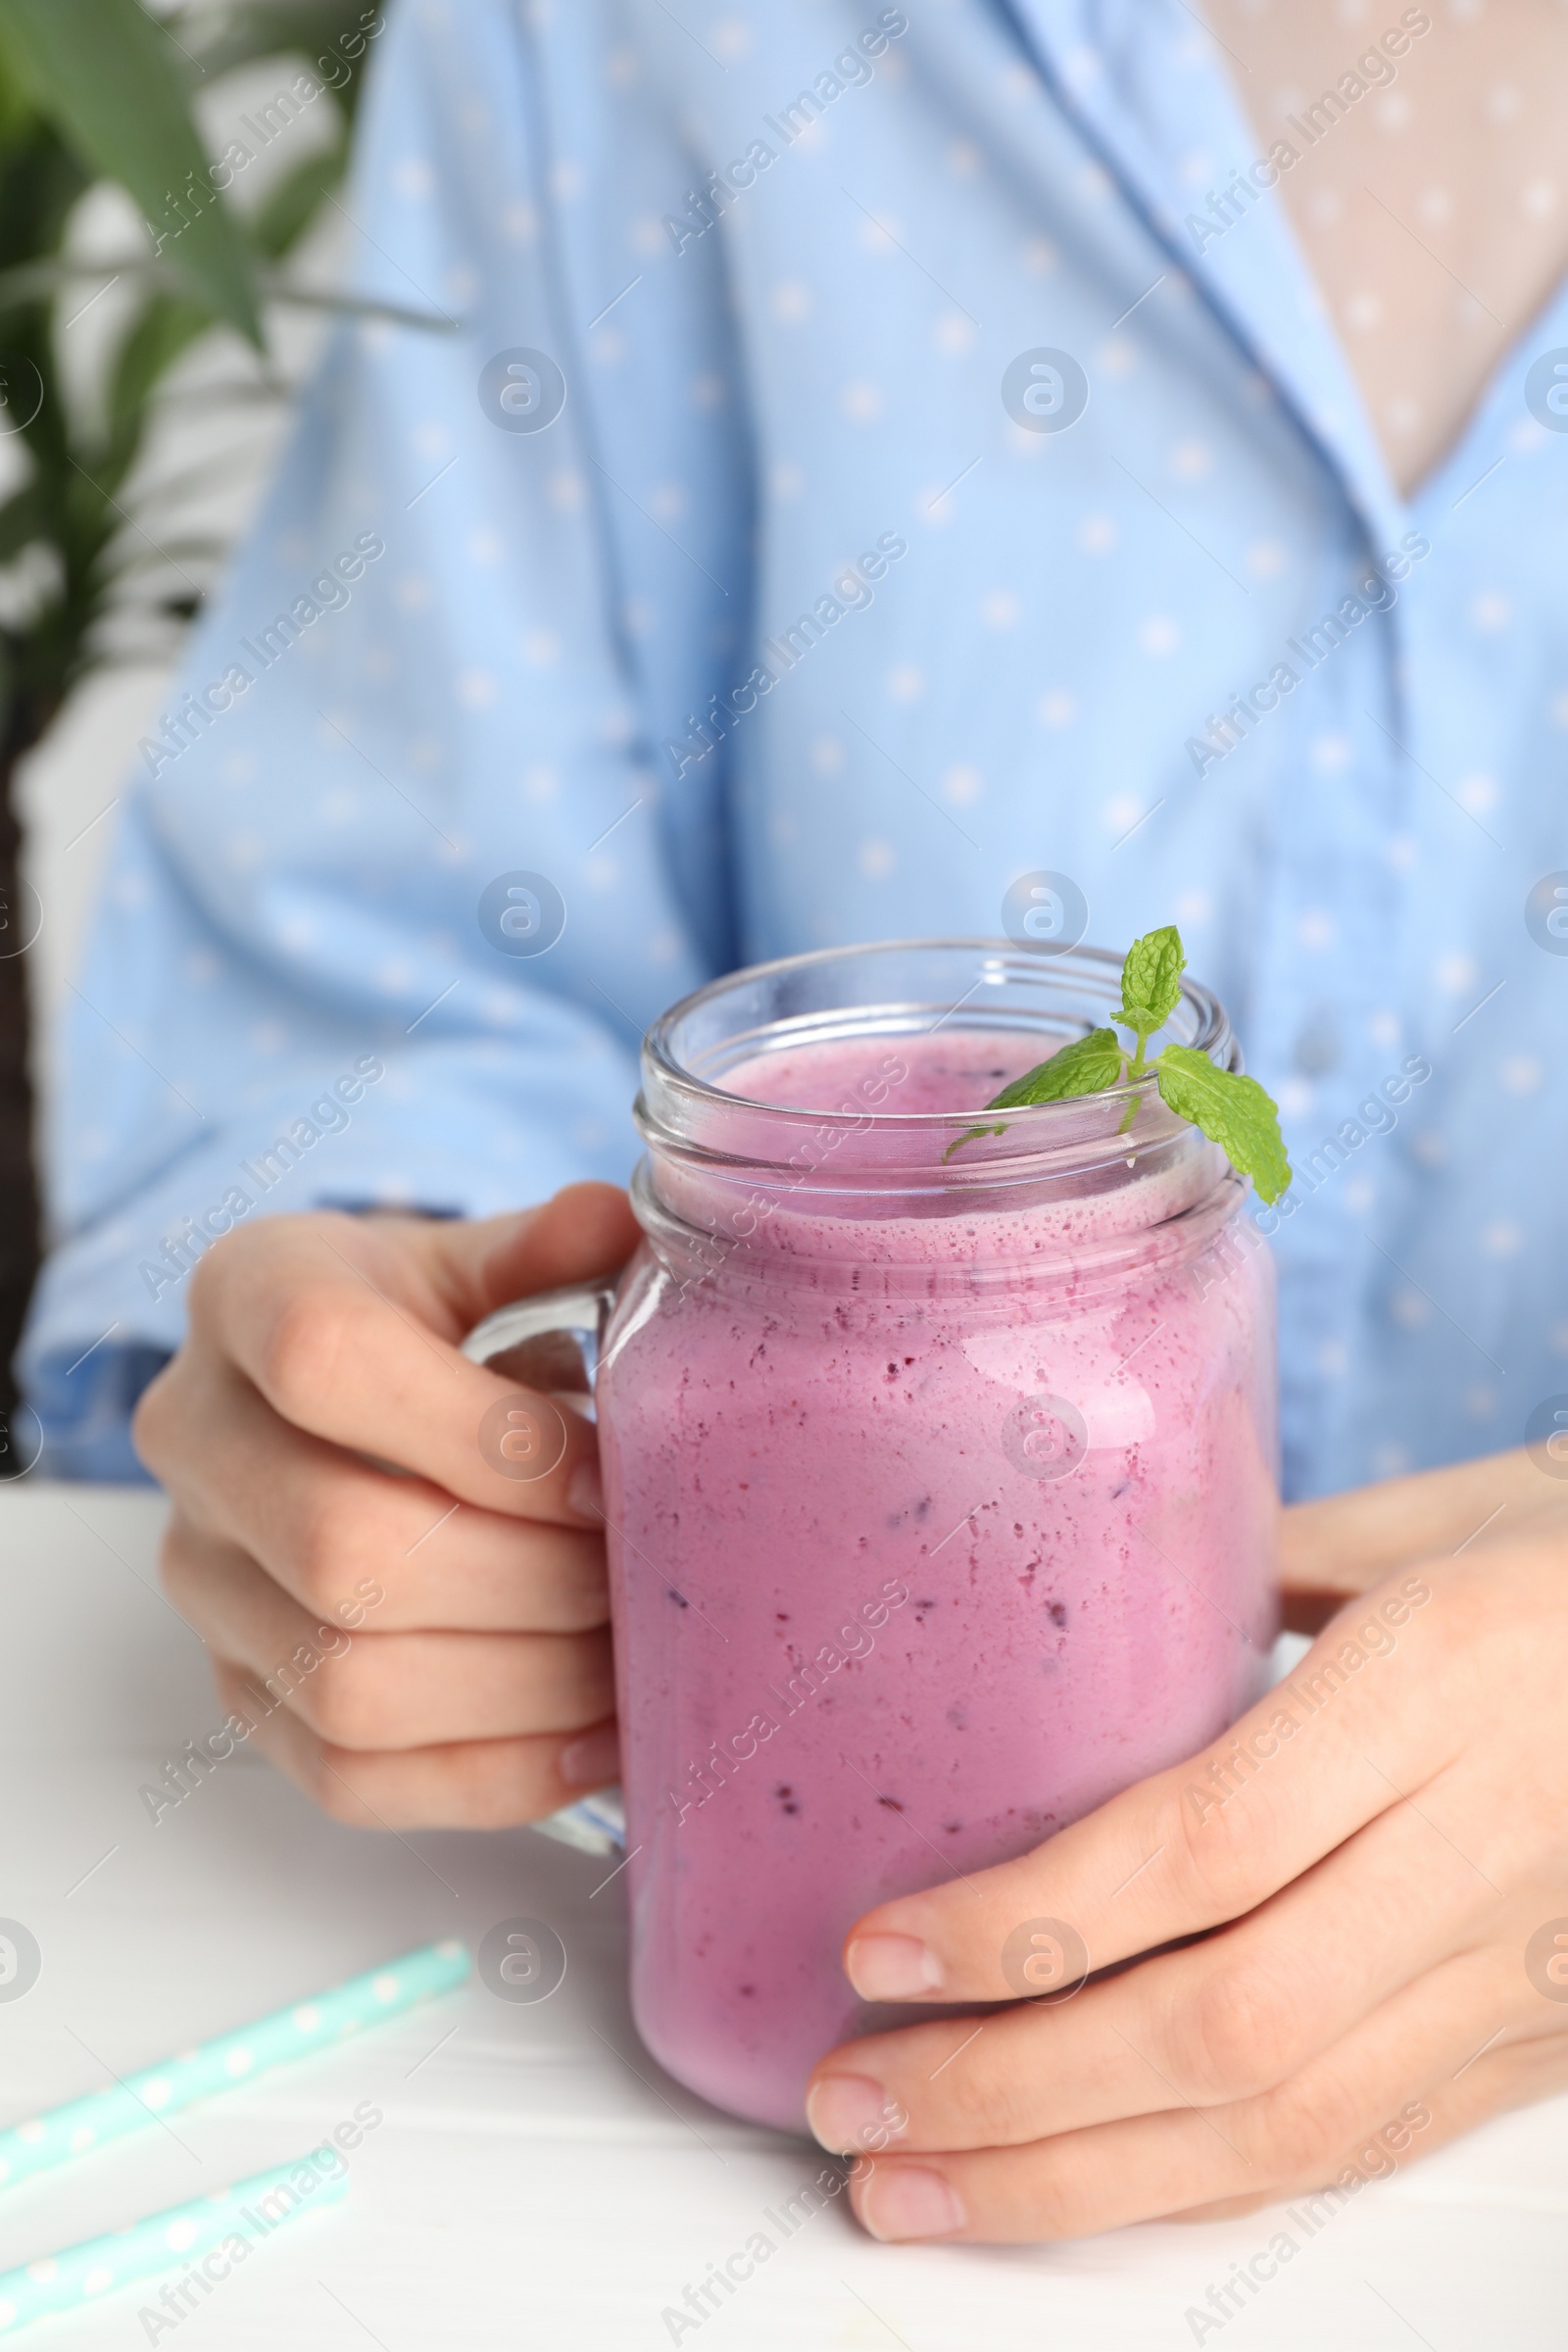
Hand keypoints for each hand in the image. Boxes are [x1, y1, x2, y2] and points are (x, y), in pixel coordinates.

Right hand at [133, 1184, 637, 1828]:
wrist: (320, 1398)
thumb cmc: (413, 1320)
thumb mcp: (466, 1260)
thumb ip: (540, 1248)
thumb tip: (618, 1228)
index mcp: (246, 1295)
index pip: (326, 1363)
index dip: (486, 1436)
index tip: (604, 1476)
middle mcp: (194, 1440)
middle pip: (344, 1548)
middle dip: (532, 1580)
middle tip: (645, 1580)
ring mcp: (204, 1582)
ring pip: (348, 1683)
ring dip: (525, 1686)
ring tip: (635, 1658)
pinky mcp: (240, 1691)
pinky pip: (351, 1777)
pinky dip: (494, 1773)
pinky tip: (597, 1737)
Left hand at [805, 1450, 1567, 2241]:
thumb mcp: (1424, 1513)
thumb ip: (1242, 1560)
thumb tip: (1073, 1612)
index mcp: (1438, 1683)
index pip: (1209, 1843)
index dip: (1033, 1923)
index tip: (884, 1951)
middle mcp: (1477, 1846)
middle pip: (1226, 2021)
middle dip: (1012, 2089)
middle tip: (850, 2099)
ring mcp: (1516, 1969)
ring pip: (1284, 2123)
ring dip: (1073, 2178)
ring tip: (912, 2183)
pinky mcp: (1531, 2042)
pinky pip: (1351, 2143)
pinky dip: (1193, 2184)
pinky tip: (1073, 2189)